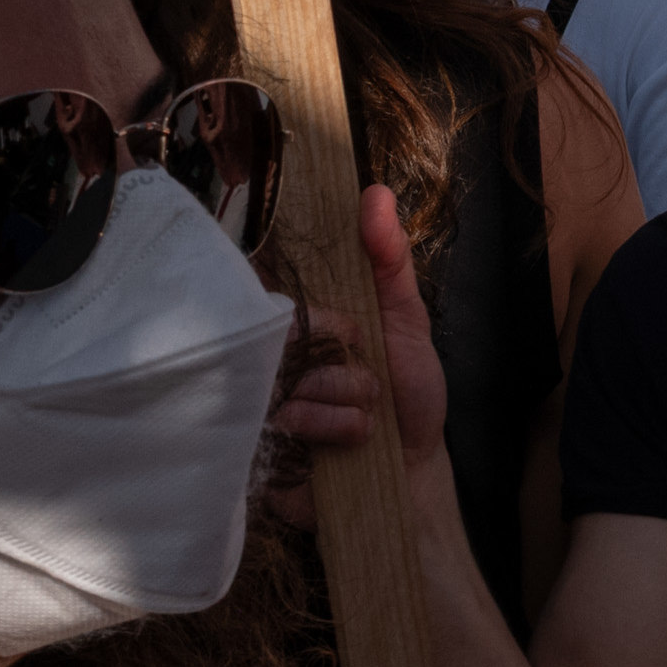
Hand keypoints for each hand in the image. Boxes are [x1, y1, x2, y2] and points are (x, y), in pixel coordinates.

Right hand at [269, 186, 449, 524]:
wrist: (410, 472)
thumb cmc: (407, 396)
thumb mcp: (407, 321)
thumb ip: (390, 259)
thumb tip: (374, 194)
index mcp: (302, 325)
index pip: (280, 295)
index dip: (317, 311)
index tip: (351, 329)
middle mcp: (272, 360)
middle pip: (284, 336)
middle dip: (343, 358)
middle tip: (370, 376)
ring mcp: (259, 404)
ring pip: (290, 381)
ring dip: (345, 400)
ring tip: (366, 417)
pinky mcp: (256, 448)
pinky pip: (286, 422)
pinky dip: (333, 428)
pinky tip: (349, 443)